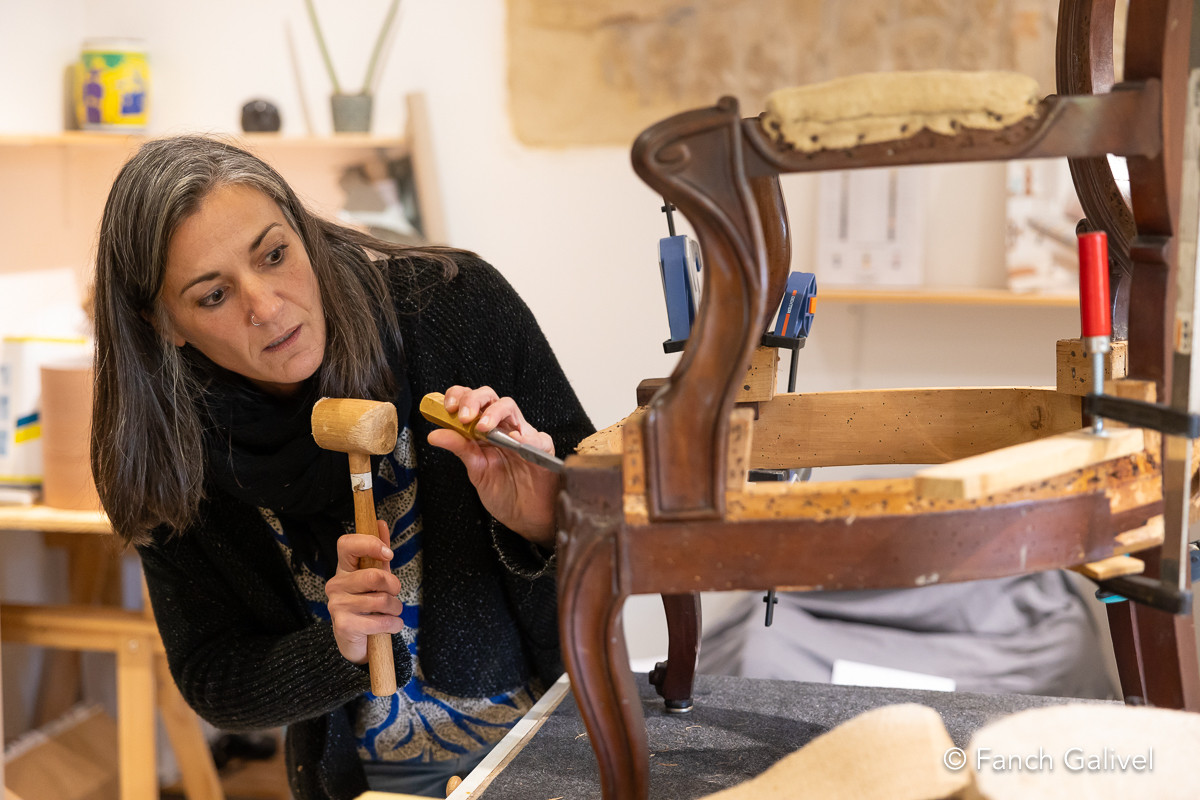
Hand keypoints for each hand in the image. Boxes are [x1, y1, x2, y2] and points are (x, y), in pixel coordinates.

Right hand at [325, 521, 403, 663]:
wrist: (356, 641)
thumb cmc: (367, 604)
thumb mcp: (375, 576)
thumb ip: (378, 552)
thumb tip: (380, 523)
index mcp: (343, 568)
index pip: (346, 544)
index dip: (369, 544)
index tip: (389, 554)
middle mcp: (335, 584)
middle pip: (373, 576)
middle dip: (394, 586)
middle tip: (395, 592)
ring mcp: (337, 605)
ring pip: (381, 600)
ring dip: (396, 608)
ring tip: (392, 612)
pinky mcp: (343, 625)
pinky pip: (380, 621)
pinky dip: (394, 624)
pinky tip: (391, 625)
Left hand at [426, 385, 559, 545]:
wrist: (525, 516)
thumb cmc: (502, 492)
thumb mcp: (476, 470)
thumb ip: (460, 449)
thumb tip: (435, 435)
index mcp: (484, 430)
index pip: (471, 401)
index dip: (459, 396)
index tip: (449, 408)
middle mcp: (503, 427)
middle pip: (490, 397)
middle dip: (475, 400)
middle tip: (465, 416)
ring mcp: (523, 435)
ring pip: (510, 407)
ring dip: (495, 412)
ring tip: (484, 427)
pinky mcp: (543, 448)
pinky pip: (538, 436)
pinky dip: (527, 436)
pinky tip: (518, 442)